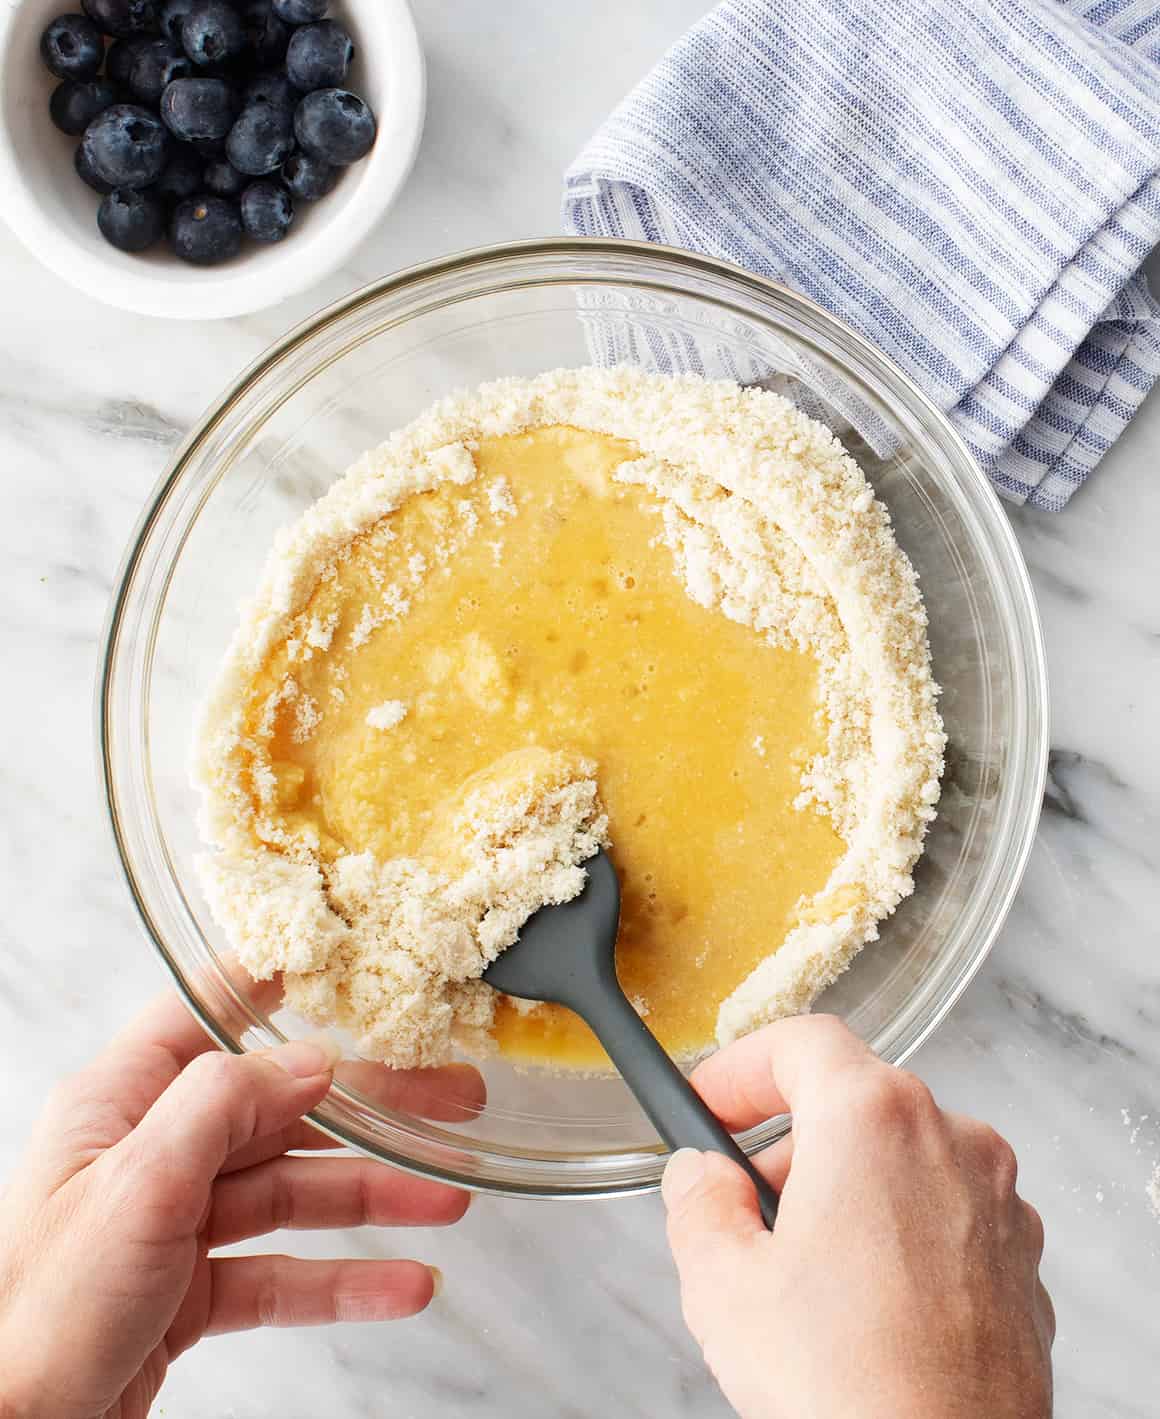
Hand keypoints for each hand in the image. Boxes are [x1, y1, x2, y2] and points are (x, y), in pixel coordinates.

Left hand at [0, 994, 479, 1418]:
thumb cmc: (34, 1319)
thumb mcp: (137, 1188)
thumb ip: (223, 1105)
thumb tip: (307, 1058)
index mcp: (121, 1102)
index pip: (206, 1014)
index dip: (276, 985)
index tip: (350, 967)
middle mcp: (149, 1152)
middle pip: (277, 1109)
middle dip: (368, 1108)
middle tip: (447, 1098)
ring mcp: (172, 1222)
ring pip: (292, 1190)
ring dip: (372, 1194)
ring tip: (446, 1195)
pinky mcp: (188, 1291)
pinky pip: (282, 1272)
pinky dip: (344, 1280)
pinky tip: (403, 1284)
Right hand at [662, 1016, 1052, 1418]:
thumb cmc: (852, 1388)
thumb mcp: (723, 1284)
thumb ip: (697, 1204)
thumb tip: (699, 1178)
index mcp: (873, 1120)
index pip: (801, 1042)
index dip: (742, 1066)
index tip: (710, 1100)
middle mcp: (949, 1140)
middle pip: (852, 1100)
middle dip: (789, 1143)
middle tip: (744, 1205)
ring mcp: (997, 1200)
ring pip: (901, 1158)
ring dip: (845, 1190)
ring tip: (801, 1272)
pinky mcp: (1022, 1260)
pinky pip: (946, 1214)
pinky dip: (899, 1232)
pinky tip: (863, 1304)